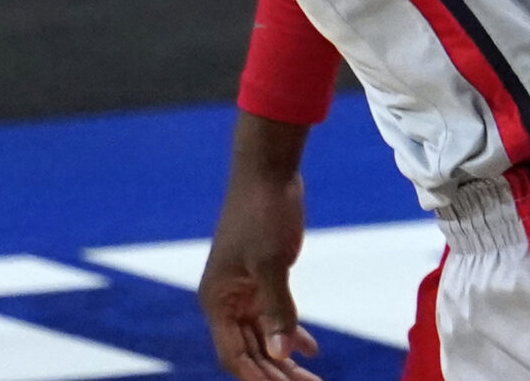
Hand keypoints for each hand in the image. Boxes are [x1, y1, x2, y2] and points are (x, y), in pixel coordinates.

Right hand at [199, 140, 323, 380]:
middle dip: (275, 374)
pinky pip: (273, 316)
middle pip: (249, 352)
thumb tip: (280, 353)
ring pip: (262, 337)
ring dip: (284, 358)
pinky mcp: (261, 278)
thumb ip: (277, 309)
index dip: (257, 378)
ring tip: (311, 379)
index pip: (234, 355)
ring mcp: (243, 290)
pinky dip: (291, 332)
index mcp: (217, 301)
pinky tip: (312, 349)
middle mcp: (225, 301)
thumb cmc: (262, 212)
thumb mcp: (272, 262)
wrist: (268, 169)